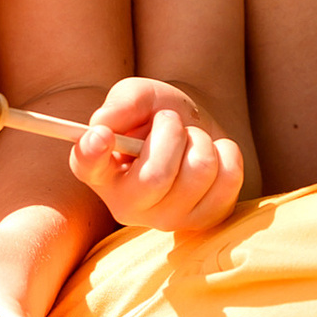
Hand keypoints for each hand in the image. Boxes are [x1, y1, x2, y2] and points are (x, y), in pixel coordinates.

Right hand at [62, 78, 245, 235]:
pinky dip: (225, 152)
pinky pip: (229, 178)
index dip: (92, 153)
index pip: (87, 167)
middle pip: (155, 177)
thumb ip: (123, 102)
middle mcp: (126, 204)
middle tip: (171, 122)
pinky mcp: (205, 219)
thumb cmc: (157, 114)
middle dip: (172, 134)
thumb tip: (104, 123)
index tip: (102, 134)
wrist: (195, 127)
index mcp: (99, 170)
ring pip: (199, 172)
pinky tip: (211, 156)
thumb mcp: (139, 97)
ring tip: (190, 139)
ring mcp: (167, 219)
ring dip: (200, 140)